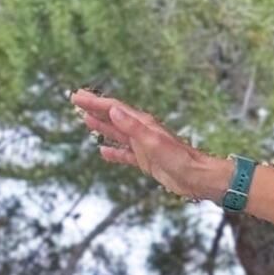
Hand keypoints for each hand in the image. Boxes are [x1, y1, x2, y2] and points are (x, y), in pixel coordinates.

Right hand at [69, 90, 228, 202]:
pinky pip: (125, 154)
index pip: (113, 109)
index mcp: (142, 124)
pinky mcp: (146, 160)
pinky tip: (103, 152)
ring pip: (117, 133)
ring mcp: (143, 146)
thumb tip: (113, 110)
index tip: (77, 97)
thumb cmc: (179, 159)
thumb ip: (132, 127)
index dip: (94, 102)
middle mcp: (141, 132)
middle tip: (76, 100)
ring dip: (101, 126)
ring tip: (85, 120)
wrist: (196, 177)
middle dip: (95, 108)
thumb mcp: (153, 141)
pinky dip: (113, 152)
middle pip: (113, 117)